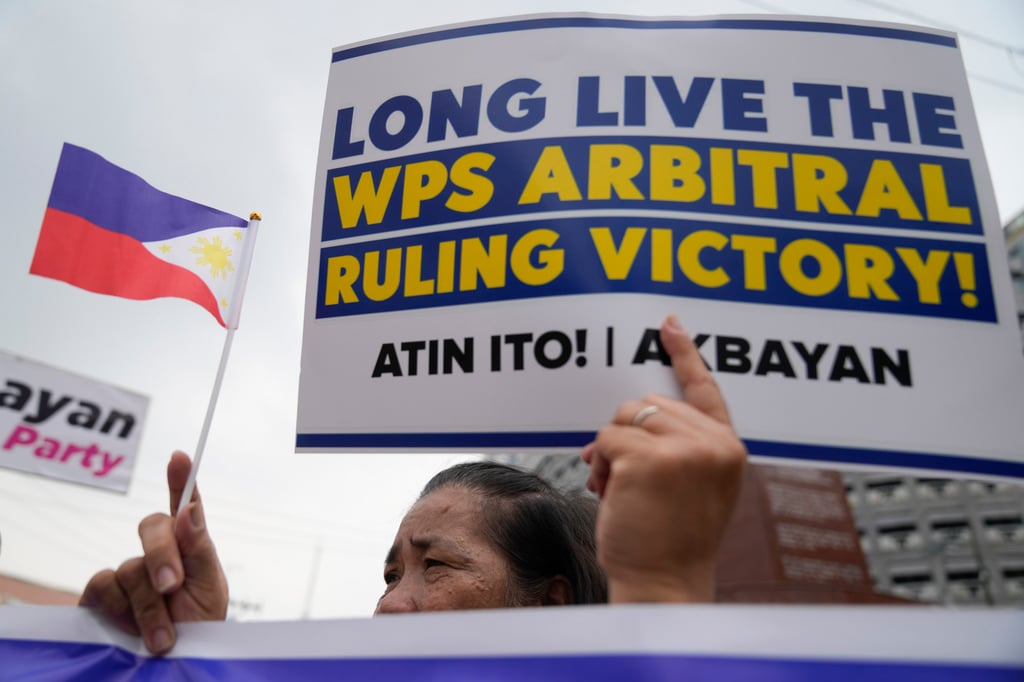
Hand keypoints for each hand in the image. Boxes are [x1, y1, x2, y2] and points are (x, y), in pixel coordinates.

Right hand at [79, 451, 227, 653]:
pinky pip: (104, 586)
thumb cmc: (197, 625)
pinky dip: (120, 610)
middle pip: (152, 527)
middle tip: (172, 588)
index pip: (185, 506)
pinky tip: (130, 629)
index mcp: (190, 545)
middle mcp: (157, 552)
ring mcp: (128, 572)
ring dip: (148, 606)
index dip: (182, 480)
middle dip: (163, 556)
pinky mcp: (102, 595)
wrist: (174, 663)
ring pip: (130, 568)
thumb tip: (190, 508)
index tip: (181, 457)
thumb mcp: (209, 589)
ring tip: (164, 636)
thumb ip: (200, 548)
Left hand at [583, 314, 746, 602]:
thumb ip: (678, 446)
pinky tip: (609, 493)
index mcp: (728, 448)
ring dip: (610, 451)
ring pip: (624, 417)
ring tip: (618, 489)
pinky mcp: (649, 459)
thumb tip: (629, 418)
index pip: (705, 389)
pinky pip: (605, 439)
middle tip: (623, 477)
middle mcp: (713, 444)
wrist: (663, 583)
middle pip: (648, 403)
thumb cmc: (670, 540)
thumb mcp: (693, 488)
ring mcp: (684, 450)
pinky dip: (598, 465)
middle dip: (626, 435)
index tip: (668, 324)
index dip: (685, 354)